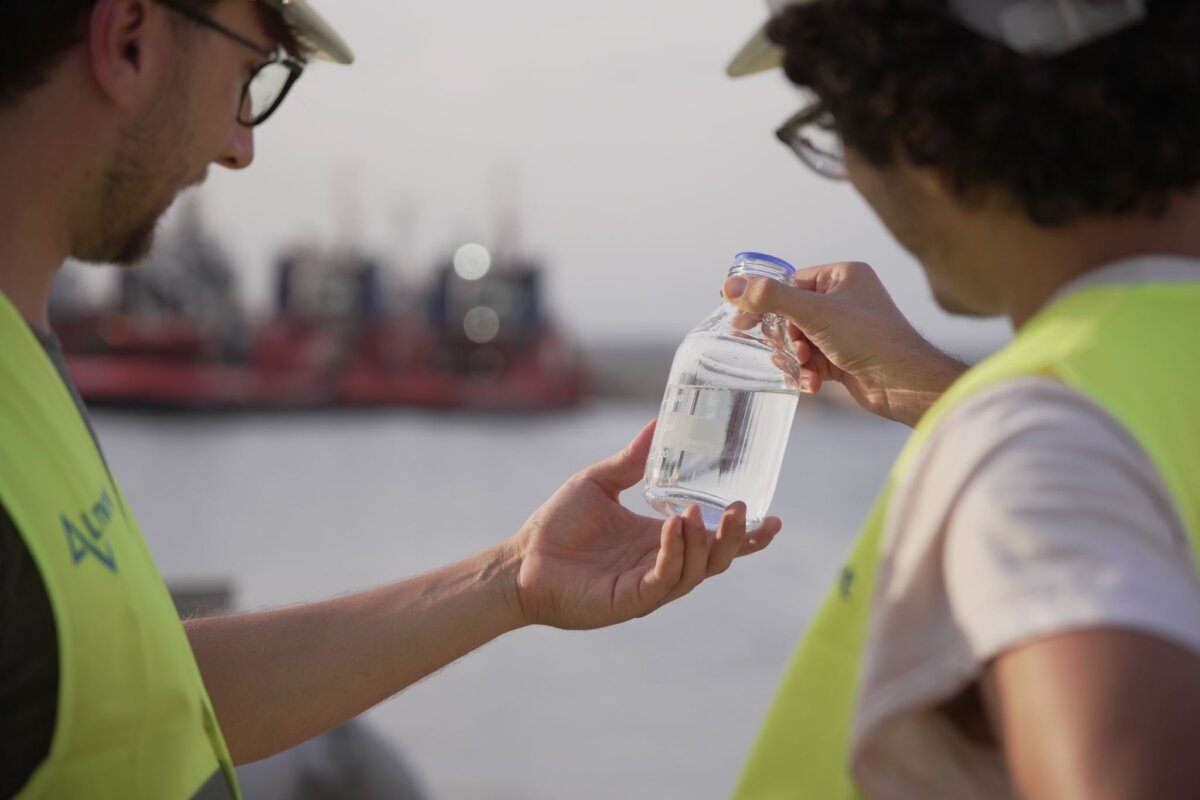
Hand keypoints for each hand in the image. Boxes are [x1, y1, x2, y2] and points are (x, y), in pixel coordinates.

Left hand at [505, 421, 780, 629]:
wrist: (521, 560)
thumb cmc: (557, 525)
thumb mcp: (601, 482)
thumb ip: (632, 460)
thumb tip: (658, 421)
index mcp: (661, 541)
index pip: (714, 541)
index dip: (746, 535)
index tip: (774, 518)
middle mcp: (661, 565)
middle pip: (716, 559)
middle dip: (735, 538)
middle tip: (741, 510)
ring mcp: (648, 586)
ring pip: (695, 570)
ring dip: (704, 541)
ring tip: (702, 512)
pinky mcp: (630, 600)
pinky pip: (663, 577)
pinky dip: (674, 552)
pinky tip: (674, 526)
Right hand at [723, 261, 966, 426]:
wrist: (905, 383)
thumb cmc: (869, 338)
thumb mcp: (814, 313)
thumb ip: (770, 298)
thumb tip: (730, 286)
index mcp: (843, 276)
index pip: (791, 283)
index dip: (767, 303)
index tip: (742, 321)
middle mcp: (845, 300)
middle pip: (791, 315)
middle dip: (785, 337)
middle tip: (782, 348)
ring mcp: (845, 331)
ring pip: (799, 341)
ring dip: (795, 358)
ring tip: (804, 366)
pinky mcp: (844, 358)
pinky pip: (811, 362)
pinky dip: (807, 373)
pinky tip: (812, 384)